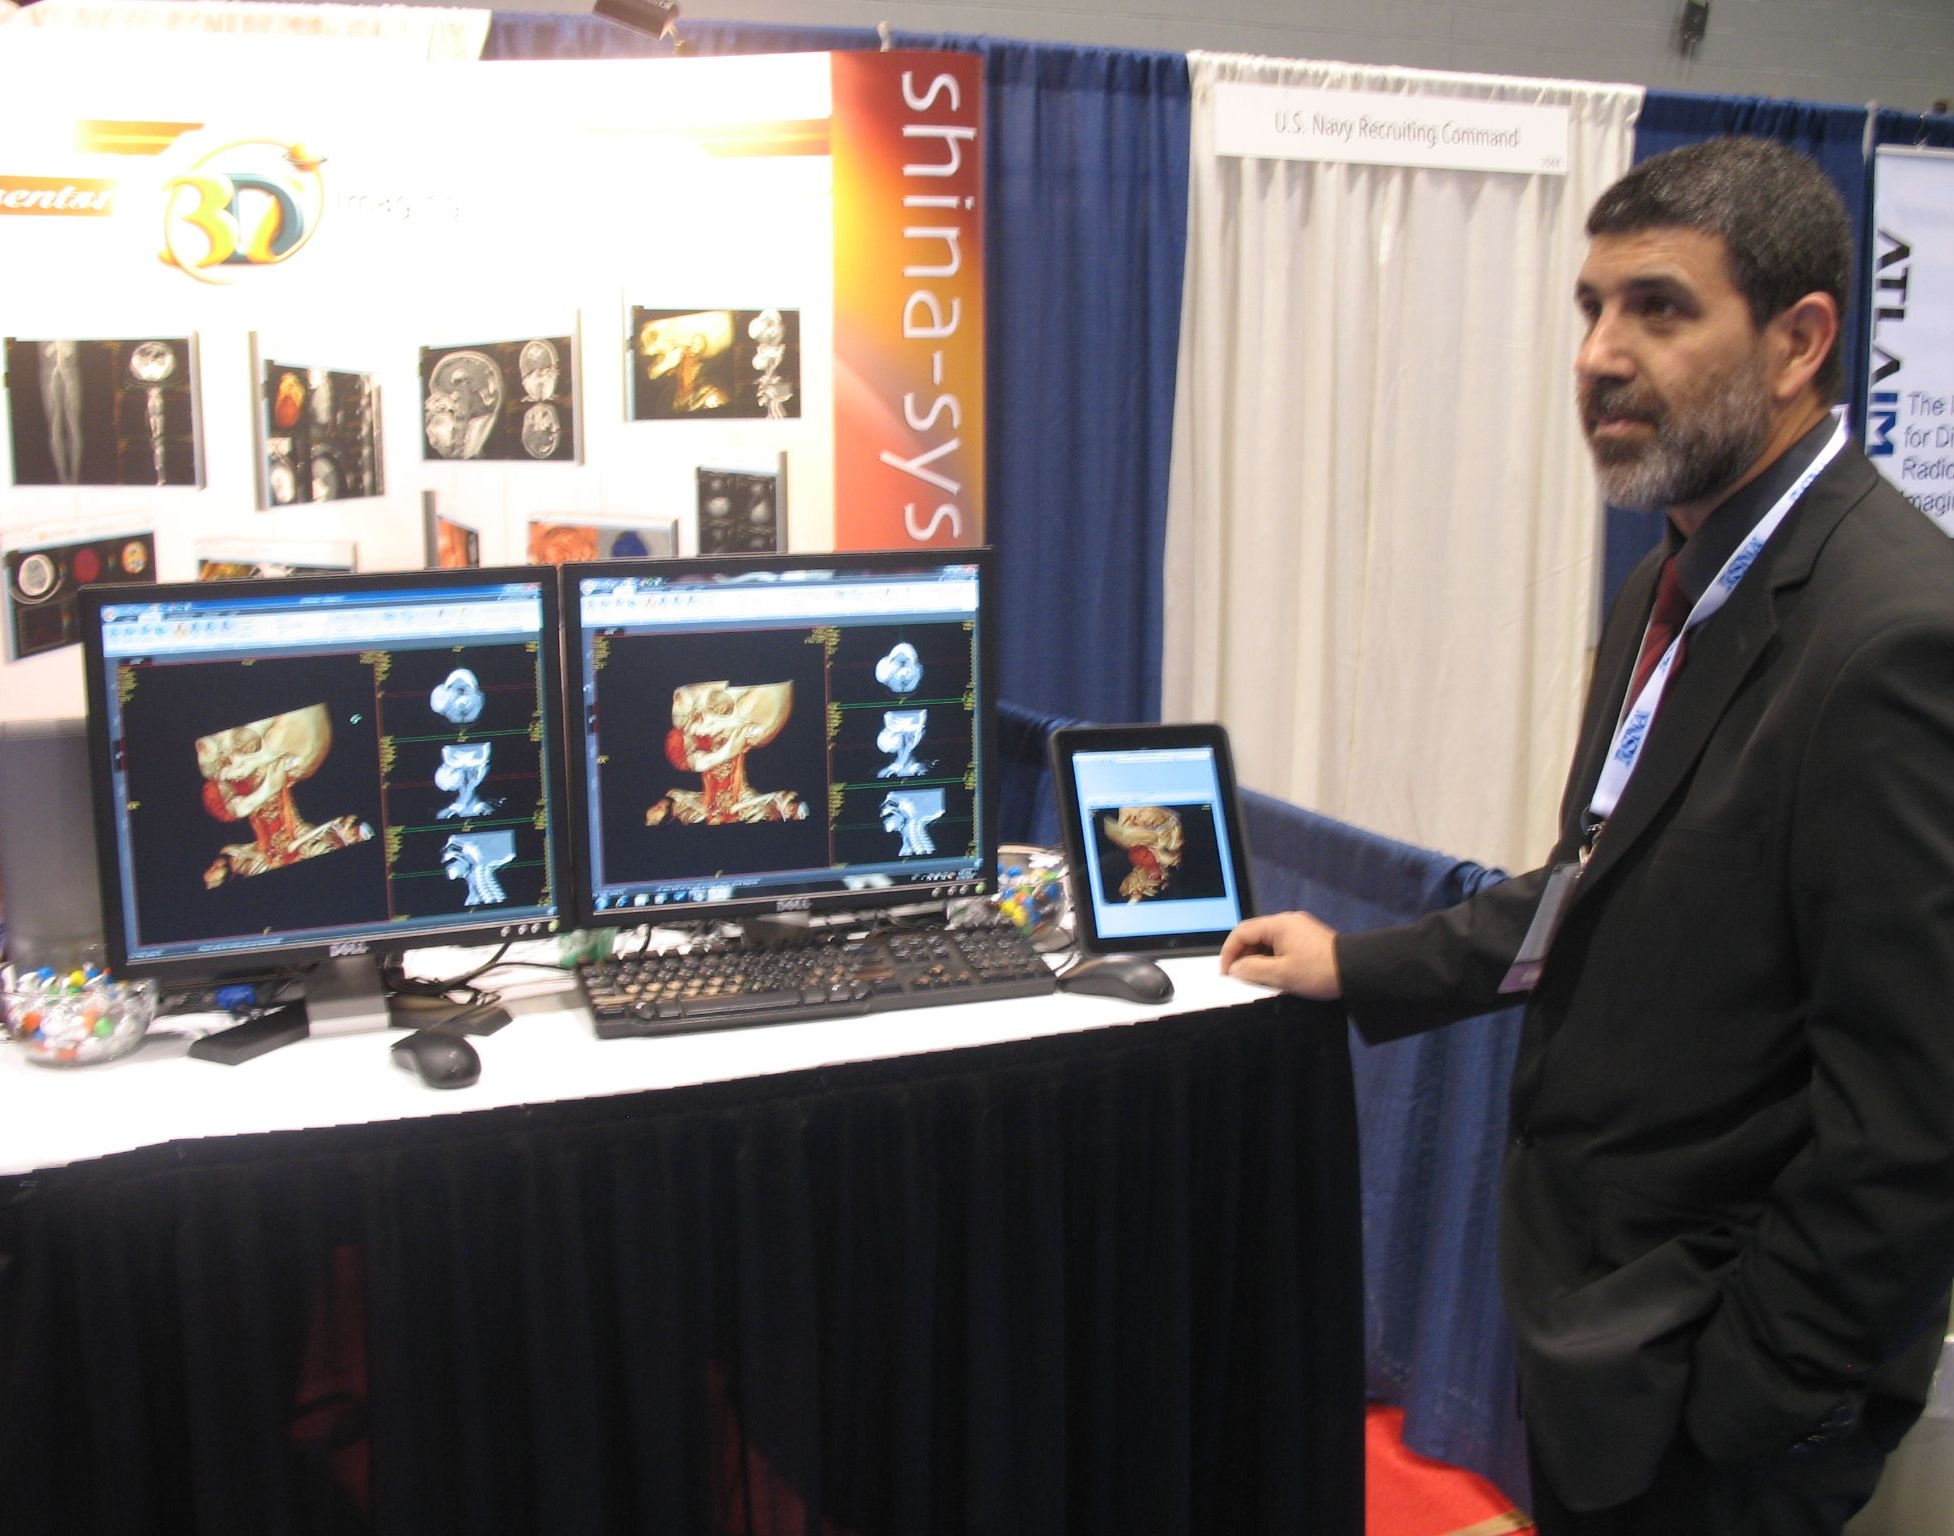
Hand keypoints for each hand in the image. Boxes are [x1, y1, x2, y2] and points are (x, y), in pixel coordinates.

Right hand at [1220, 911, 1342, 998]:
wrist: (1356, 972)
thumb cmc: (1318, 972)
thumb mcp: (1281, 974)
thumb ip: (1253, 970)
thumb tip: (1235, 968)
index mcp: (1279, 924)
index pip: (1242, 931)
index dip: (1229, 951)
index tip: (1226, 972)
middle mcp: (1288, 921)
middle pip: (1254, 934)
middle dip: (1242, 955)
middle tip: (1239, 977)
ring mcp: (1299, 928)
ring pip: (1267, 940)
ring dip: (1257, 958)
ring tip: (1256, 978)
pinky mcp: (1308, 939)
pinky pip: (1281, 945)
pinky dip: (1272, 957)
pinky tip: (1274, 973)